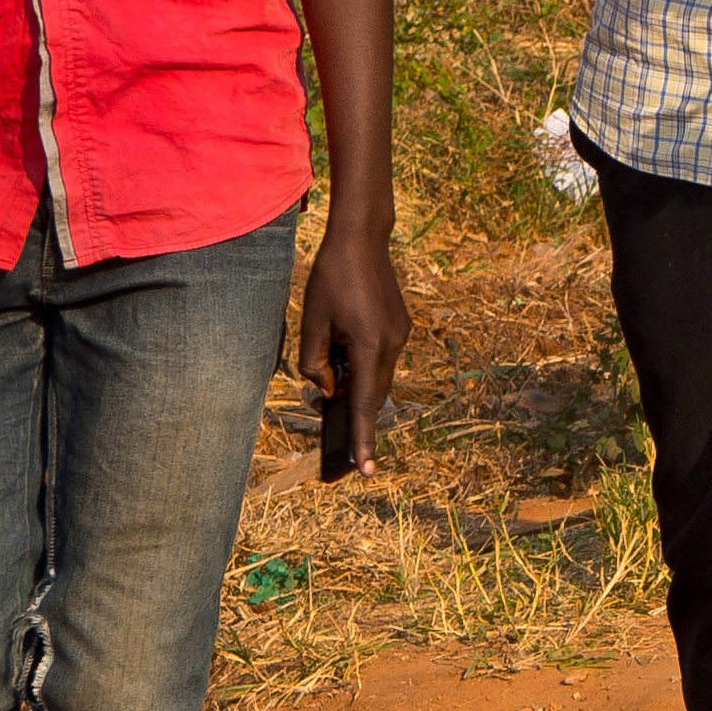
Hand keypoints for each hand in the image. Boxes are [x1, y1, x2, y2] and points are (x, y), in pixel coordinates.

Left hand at [294, 220, 411, 467]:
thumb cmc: (331, 278)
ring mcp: (400, 334)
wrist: (362, 239)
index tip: (365, 470)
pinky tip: (342, 344)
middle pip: (371, 391)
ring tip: (328, 359)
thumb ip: (314, 362)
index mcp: (369, 345)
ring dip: (353, 379)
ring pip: (376, 374)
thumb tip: (327, 387)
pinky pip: (379, 357)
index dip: (363, 440)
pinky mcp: (399, 326)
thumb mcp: (311, 322)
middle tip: (320, 403)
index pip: (365, 404)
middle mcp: (392, 343)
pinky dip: (361, 363)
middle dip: (350, 403)